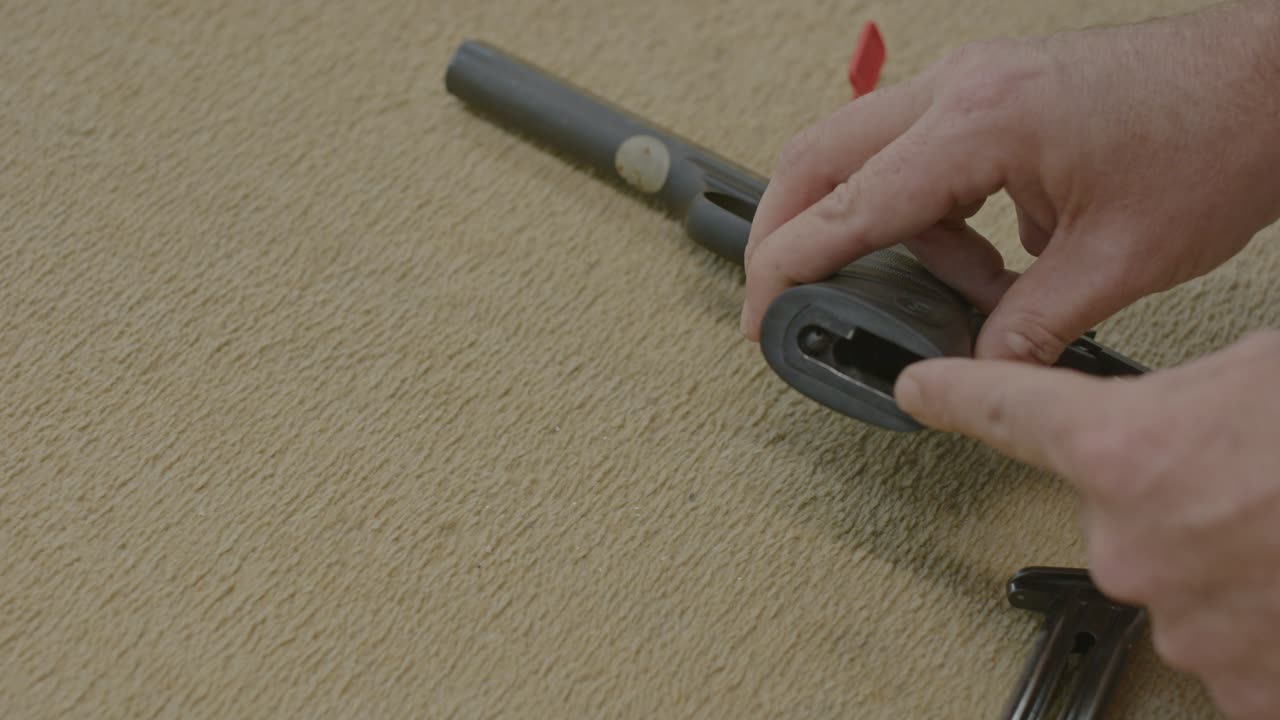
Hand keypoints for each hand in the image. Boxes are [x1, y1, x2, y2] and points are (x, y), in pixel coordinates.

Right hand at [740, 1, 1279, 362]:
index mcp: (980, 123)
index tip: (760, 313)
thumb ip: (1028, 325)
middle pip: (818, 156)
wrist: (1269, 80)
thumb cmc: (1212, 140)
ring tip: (952, 291)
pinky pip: (914, 151)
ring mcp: (970, 81)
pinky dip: (923, 212)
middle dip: (782, 230)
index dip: (789, 267)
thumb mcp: (1115, 260)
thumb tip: (977, 370)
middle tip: (775, 294)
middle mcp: (959, 88)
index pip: (848, 205)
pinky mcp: (989, 90)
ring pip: (859, 151)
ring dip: (875, 229)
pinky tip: (982, 256)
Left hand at [893, 330, 1279, 718]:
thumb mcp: (1263, 374)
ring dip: (1233, 564)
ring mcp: (1186, 627)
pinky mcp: (1243, 689)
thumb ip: (1200, 399)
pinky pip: (1236, 653)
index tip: (919, 389)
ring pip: (1184, 587)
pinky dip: (1267, 626)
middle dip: (1181, 498)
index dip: (955, 395)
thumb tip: (1198, 418)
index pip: (1006, 409)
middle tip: (1260, 482)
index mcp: (1129, 448)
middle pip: (1122, 513)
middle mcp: (1132, 544)